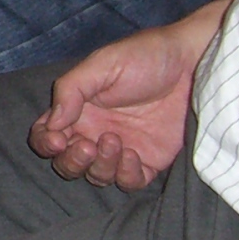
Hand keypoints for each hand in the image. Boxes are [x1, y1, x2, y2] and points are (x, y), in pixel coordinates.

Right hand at [26, 0, 228, 186]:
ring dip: (99, 165)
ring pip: (96, 176)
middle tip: (87, 145)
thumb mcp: (102, 64)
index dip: (46, 142)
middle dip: (72, 161)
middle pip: (68, 163)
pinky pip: (128, 182)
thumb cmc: (144, 57)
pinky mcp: (148, 160)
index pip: (47, 135)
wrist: (193, 64)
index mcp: (78, 109)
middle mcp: (95, 131)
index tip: (57, 138)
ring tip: (114, 140)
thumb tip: (52, 123)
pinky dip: (125, 175)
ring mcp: (121, 148)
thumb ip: (71, 90)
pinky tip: (133, 154)